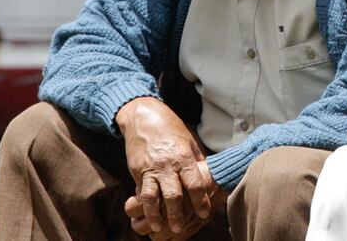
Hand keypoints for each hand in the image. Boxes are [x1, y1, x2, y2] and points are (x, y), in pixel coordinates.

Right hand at [115, 97, 213, 233]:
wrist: (145, 117)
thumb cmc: (172, 129)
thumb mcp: (189, 142)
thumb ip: (197, 162)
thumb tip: (209, 178)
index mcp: (184, 157)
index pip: (195, 184)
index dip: (200, 201)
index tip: (205, 214)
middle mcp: (168, 164)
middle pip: (174, 195)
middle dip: (178, 215)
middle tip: (181, 229)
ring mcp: (151, 168)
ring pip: (154, 197)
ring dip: (157, 215)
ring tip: (160, 228)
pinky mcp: (138, 170)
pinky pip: (141, 191)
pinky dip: (143, 206)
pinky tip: (146, 215)